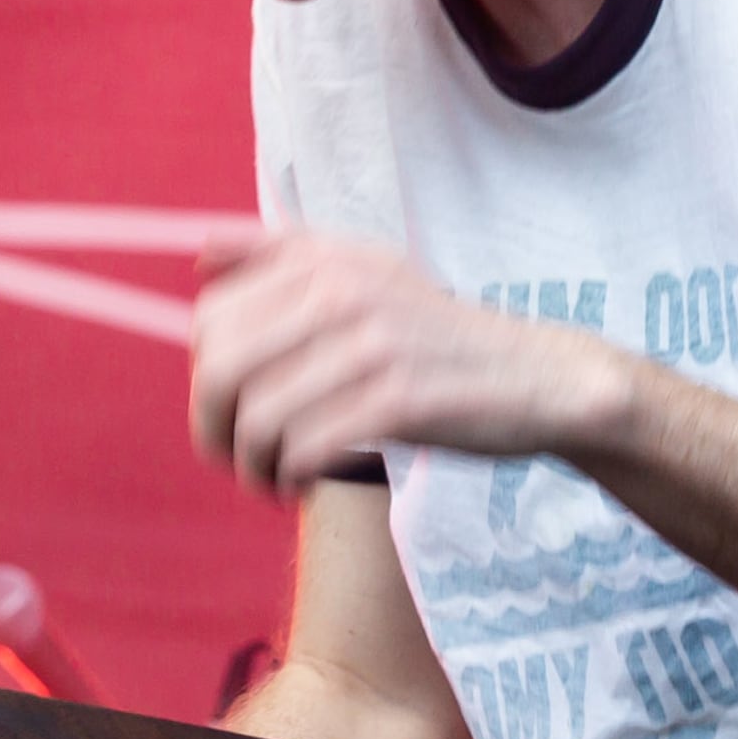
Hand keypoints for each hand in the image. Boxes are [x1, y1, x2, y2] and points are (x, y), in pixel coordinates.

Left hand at [189, 229, 637, 490]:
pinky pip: (306, 448)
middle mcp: (343, 291)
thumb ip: (282, 254)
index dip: (202, 378)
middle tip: (234, 458)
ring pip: (258, 419)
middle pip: (221, 371)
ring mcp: (373, 344)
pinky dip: (291, 477)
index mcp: (325, 259)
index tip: (227, 411)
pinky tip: (303, 484)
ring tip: (272, 478)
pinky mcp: (401, 400)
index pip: (210, 320)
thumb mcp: (367, 271)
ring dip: (252, 465)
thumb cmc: (435, 337)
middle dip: (212, 429)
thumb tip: (198, 256)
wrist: (539, 377)